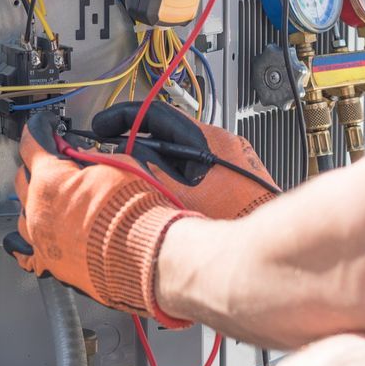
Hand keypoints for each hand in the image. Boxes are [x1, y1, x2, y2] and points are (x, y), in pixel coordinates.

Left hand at [3, 115, 191, 324]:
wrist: (146, 253)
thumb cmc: (135, 211)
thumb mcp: (116, 164)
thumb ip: (90, 158)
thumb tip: (82, 156)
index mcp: (50, 179)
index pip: (32, 143)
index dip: (41, 129)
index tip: (45, 126)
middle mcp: (38, 209)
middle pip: (23, 178)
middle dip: (37, 166)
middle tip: (56, 162)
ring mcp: (41, 238)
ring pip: (23, 214)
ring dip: (34, 201)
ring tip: (51, 198)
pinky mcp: (51, 263)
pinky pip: (26, 253)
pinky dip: (27, 242)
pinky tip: (31, 237)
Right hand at [89, 101, 278, 219]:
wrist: (263, 252)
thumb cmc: (228, 221)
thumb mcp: (172, 194)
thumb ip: (144, 169)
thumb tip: (120, 154)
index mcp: (206, 139)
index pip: (156, 112)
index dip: (122, 118)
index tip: (102, 126)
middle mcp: (223, 144)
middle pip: (168, 132)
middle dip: (137, 143)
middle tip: (113, 156)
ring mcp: (233, 161)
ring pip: (182, 153)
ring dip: (157, 163)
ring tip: (137, 181)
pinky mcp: (238, 179)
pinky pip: (198, 169)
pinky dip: (177, 176)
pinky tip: (167, 197)